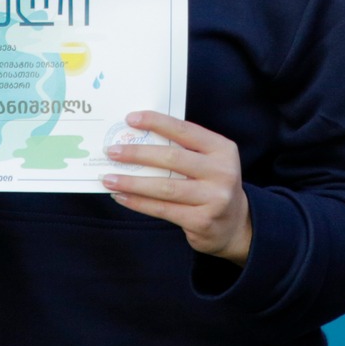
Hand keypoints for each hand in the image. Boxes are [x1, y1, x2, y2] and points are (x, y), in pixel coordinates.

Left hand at [102, 111, 253, 263]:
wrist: (235, 226)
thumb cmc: (212, 186)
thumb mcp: (209, 161)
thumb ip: (183, 149)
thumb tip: (137, 138)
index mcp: (222, 149)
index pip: (184, 131)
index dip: (156, 122)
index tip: (130, 119)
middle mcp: (222, 172)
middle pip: (172, 158)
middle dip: (138, 154)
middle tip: (112, 151)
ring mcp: (214, 198)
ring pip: (164, 187)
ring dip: (132, 182)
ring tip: (109, 178)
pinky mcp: (202, 221)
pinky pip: (163, 209)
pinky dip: (138, 203)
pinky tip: (122, 197)